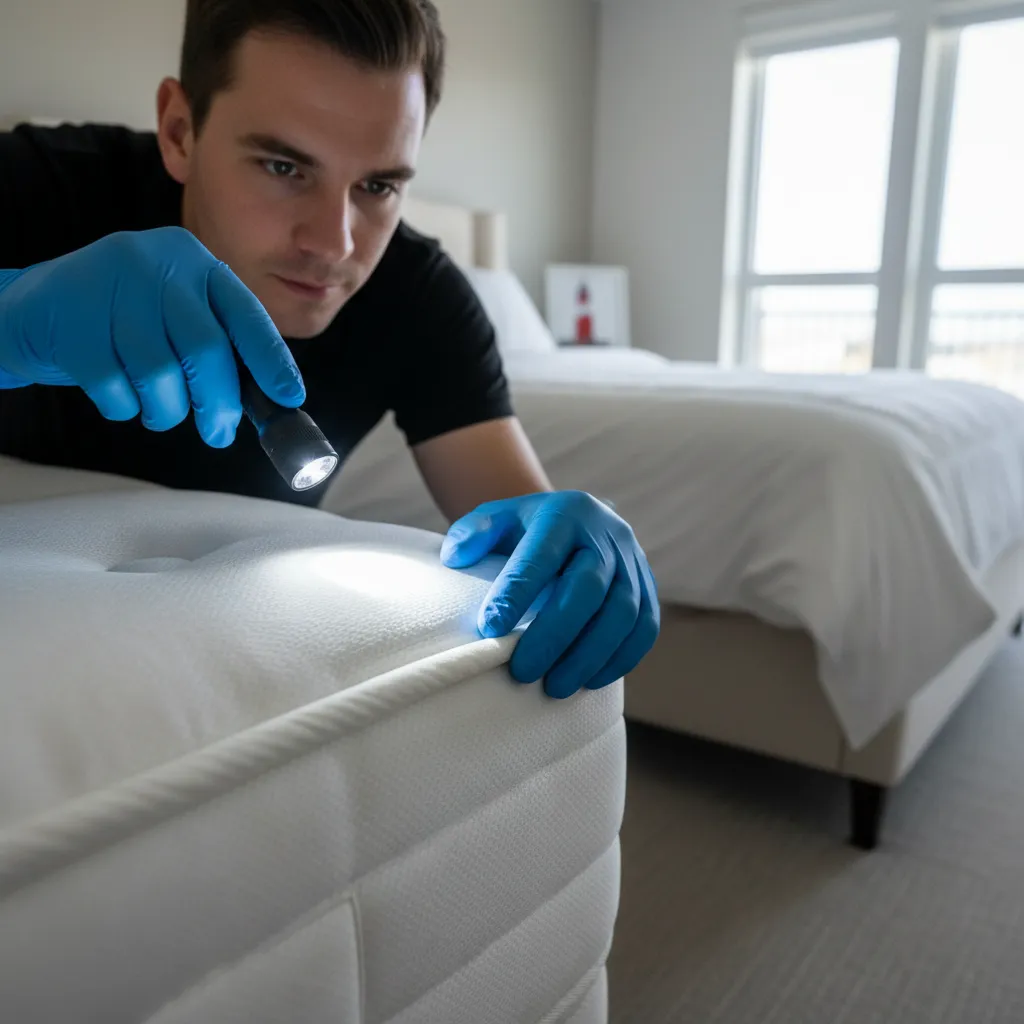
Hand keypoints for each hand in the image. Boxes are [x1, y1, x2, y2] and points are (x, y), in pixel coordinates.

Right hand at [0, 227, 304, 446]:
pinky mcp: (70, 319)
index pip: (246, 315)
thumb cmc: (125, 322)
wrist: (37, 307)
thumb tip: (272, 401)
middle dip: (218, 403)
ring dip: (166, 410)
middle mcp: (156, 263)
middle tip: (219, 433)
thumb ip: (220, 346)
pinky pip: (113, 386)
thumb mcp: (177, 316)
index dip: (272, 361)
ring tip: (159, 412)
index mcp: (195, 262)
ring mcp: (109, 286)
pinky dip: (123, 407)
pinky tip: (120, 398)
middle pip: (205, 350)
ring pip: (159, 374)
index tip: (291, 398)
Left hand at [441, 490, 659, 698]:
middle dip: (556, 635)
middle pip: (589, 587)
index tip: (490, 629)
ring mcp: (633, 561)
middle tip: (524, 672)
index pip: (542, 555)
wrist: (573, 522)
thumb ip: (472, 534)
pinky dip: (620, 658)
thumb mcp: (494, 519)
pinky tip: (590, 681)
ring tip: (555, 687)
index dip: (517, 592)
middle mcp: (606, 534)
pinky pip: (645, 627)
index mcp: (565, 513)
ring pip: (623, 612)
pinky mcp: (648, 587)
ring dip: (590, 655)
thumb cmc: (525, 531)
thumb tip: (457, 557)